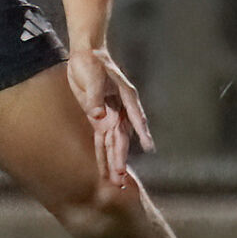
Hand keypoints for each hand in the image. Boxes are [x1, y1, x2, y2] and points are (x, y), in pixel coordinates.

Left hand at [66, 47, 153, 186]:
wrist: (86, 55)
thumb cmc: (93, 63)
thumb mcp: (93, 76)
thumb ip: (95, 96)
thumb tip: (98, 116)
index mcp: (125, 98)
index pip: (133, 118)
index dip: (142, 131)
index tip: (150, 146)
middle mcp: (120, 111)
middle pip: (122, 138)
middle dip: (121, 158)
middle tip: (122, 179)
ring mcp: (110, 116)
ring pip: (113, 143)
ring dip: (114, 161)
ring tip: (118, 182)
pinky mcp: (98, 119)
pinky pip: (101, 140)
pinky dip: (103, 154)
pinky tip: (107, 169)